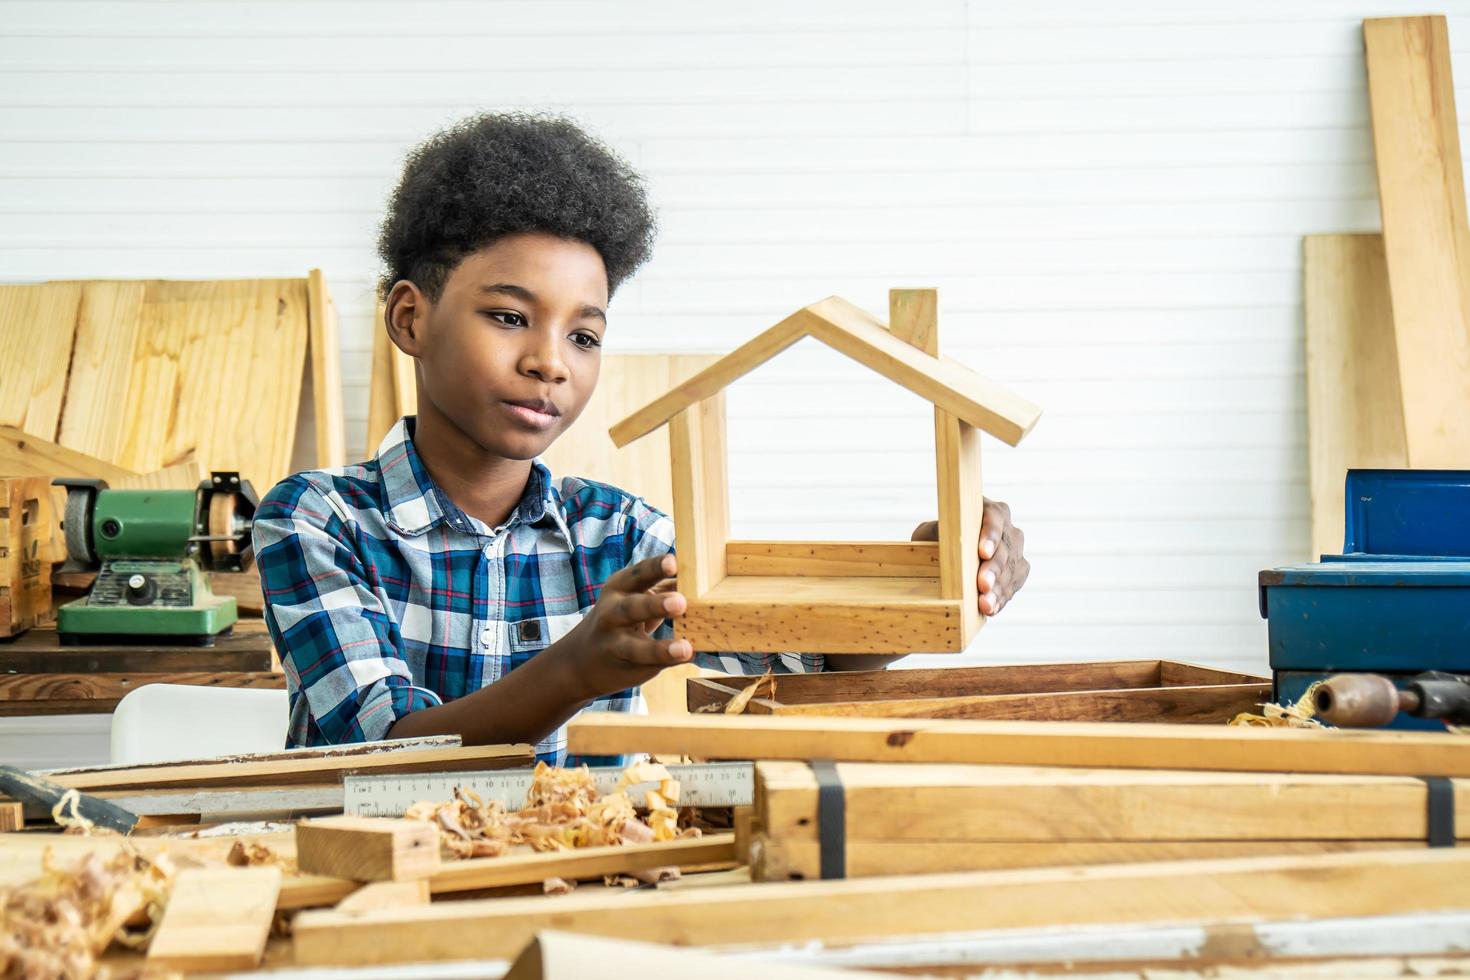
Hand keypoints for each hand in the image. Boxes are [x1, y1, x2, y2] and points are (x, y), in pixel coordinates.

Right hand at [562, 553, 692, 698]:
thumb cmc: (621, 617)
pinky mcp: (627, 668)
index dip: (655, 568)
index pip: (638, 575)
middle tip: (680, 602)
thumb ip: (664, 588)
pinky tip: (687, 661)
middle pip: (632, 608)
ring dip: (661, 649)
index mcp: (619, 588)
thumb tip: (704, 580)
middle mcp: (612, 615)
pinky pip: (649, 667)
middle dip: (655, 604)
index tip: (673, 562)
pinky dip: (668, 664)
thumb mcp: (634, 595)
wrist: (582, 659)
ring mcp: (616, 645)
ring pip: (636, 648)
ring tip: (684, 648)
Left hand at [911, 498, 1028, 615]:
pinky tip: (991, 609)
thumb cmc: (937, 539)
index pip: (994, 518)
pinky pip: (1013, 585)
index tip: (982, 553)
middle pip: (1005, 549)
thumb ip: (933, 533)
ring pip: (1012, 569)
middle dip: (993, 569)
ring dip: (998, 590)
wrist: (946, 554)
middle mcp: (1007, 528)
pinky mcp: (1017, 571)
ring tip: (985, 605)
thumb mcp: (930, 533)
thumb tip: (935, 541)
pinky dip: (1001, 598)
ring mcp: (1015, 550)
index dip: (990, 536)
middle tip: (983, 585)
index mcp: (988, 510)